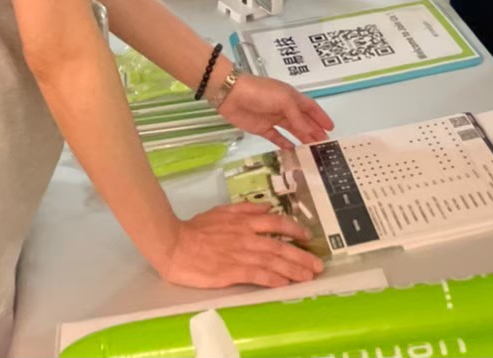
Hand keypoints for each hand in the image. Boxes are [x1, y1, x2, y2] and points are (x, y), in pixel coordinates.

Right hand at [158, 203, 322, 288]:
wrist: (175, 243)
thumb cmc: (195, 229)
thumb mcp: (222, 210)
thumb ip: (245, 209)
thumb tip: (266, 208)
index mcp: (245, 221)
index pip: (277, 223)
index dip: (294, 230)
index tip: (308, 237)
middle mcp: (247, 236)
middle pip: (280, 246)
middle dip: (302, 256)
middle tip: (318, 265)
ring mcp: (241, 254)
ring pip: (273, 261)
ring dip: (293, 269)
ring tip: (308, 277)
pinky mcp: (232, 271)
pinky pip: (258, 275)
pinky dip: (273, 279)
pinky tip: (285, 284)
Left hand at [216, 73, 333, 150]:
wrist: (232, 94)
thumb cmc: (261, 93)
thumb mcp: (283, 100)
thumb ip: (297, 117)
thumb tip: (309, 132)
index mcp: (291, 97)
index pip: (310, 107)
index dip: (321, 116)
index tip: (331, 128)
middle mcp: (284, 107)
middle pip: (303, 121)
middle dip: (314, 131)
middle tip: (325, 145)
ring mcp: (273, 118)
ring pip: (292, 130)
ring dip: (302, 138)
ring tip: (313, 150)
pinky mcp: (262, 128)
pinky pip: (277, 137)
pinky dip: (285, 144)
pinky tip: (293, 151)